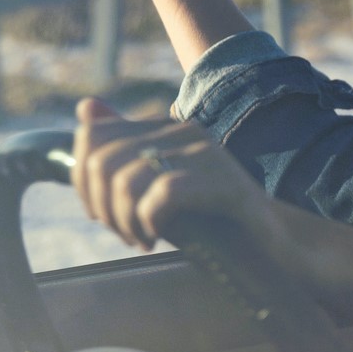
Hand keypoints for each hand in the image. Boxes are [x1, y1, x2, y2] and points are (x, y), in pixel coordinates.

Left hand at [71, 97, 283, 260]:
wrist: (269, 244)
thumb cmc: (210, 219)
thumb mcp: (155, 186)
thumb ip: (122, 152)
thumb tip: (84, 107)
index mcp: (166, 127)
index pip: (93, 135)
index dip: (83, 180)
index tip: (102, 213)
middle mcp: (184, 130)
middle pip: (102, 160)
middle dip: (102, 206)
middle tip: (124, 233)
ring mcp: (206, 153)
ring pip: (126, 179)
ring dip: (124, 221)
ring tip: (142, 239)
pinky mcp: (223, 181)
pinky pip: (162, 195)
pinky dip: (149, 222)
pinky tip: (159, 238)